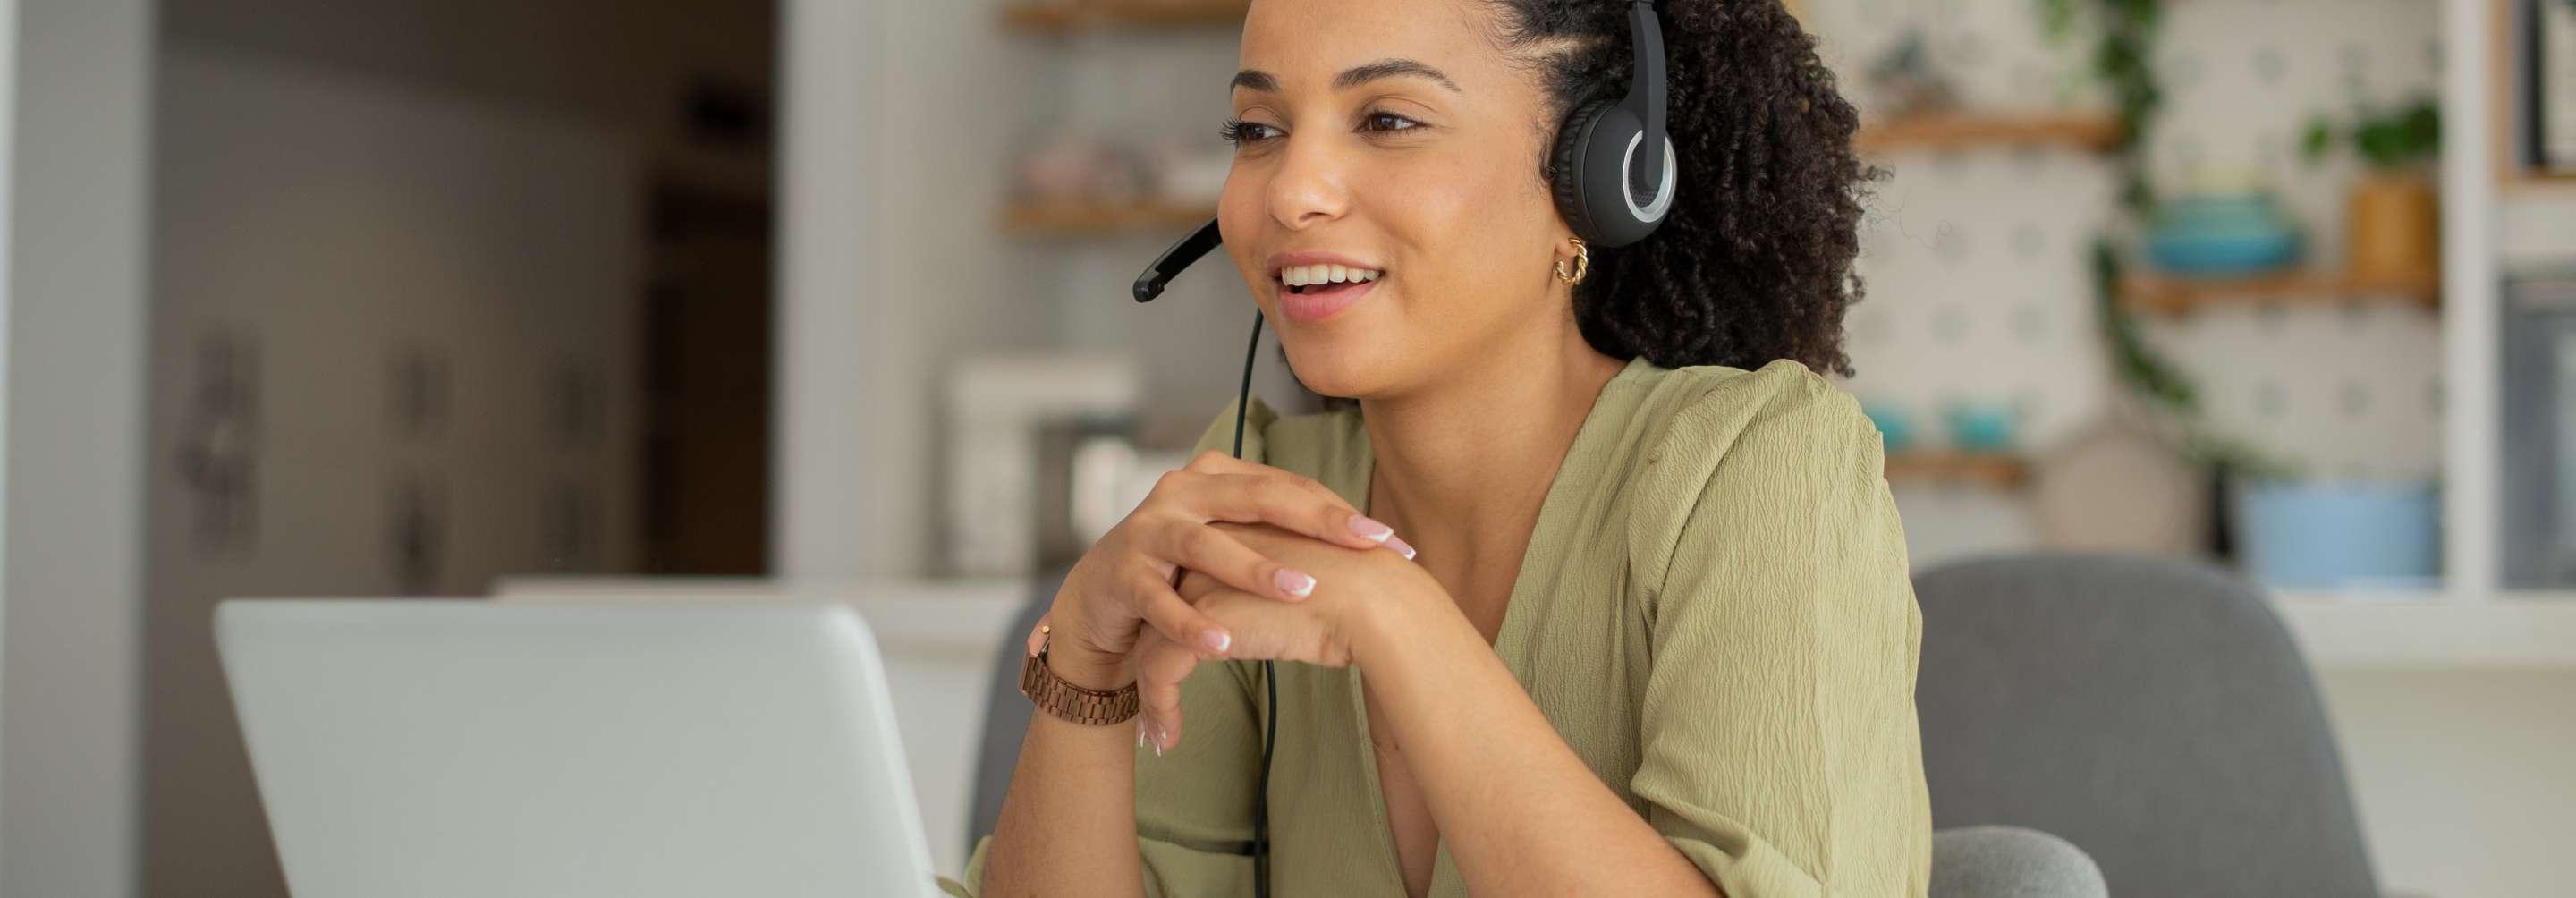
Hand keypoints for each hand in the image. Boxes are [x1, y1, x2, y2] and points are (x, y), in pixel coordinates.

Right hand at [1035, 452, 1415, 693]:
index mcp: (1219, 478)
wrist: (1100, 598)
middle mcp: (1184, 492)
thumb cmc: (1185, 571)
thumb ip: (1287, 539)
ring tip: (1302, 590)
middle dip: (1318, 522)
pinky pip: (1160, 600)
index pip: (1291, 489)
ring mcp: (1150, 529)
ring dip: (1255, 569)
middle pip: (1259, 499)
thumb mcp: (1235, 544)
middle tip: (1368, 544)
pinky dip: (1190, 622)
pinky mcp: (1122, 573)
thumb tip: (1374, 550)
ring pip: (1208, 546)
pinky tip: (1222, 644)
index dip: (1343, 513)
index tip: (1396, 543)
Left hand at [1132, 521, 1444, 751]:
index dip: (1184, 619)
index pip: (1192, 577)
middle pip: (1163, 607)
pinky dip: (1161, 707)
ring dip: (1151, 692)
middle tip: (1154, 695)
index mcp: (1239, 533)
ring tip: (1156, 730)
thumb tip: (1297, 613)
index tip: (1184, 654)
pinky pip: (1158, 671)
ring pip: (1150, 643)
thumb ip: (1293, 586)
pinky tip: (1169, 738)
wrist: (1377, 601)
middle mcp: (1212, 549)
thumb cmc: (1369, 594)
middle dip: (1152, 655)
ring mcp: (1201, 583)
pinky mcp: (1199, 622)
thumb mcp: (1319, 581)